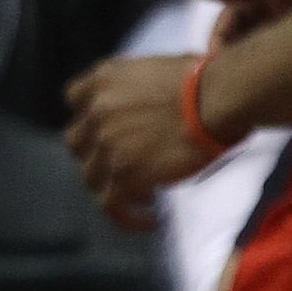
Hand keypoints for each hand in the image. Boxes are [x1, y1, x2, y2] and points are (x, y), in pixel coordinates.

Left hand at [65, 53, 211, 224]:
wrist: (217, 98)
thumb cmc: (204, 81)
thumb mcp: (152, 70)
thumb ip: (133, 90)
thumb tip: (141, 112)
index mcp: (103, 80)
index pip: (74, 100)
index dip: (89, 117)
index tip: (106, 131)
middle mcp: (97, 110)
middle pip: (77, 143)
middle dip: (96, 157)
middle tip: (124, 167)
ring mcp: (107, 143)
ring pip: (91, 178)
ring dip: (114, 189)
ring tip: (145, 195)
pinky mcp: (125, 173)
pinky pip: (111, 205)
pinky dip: (127, 218)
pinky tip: (149, 220)